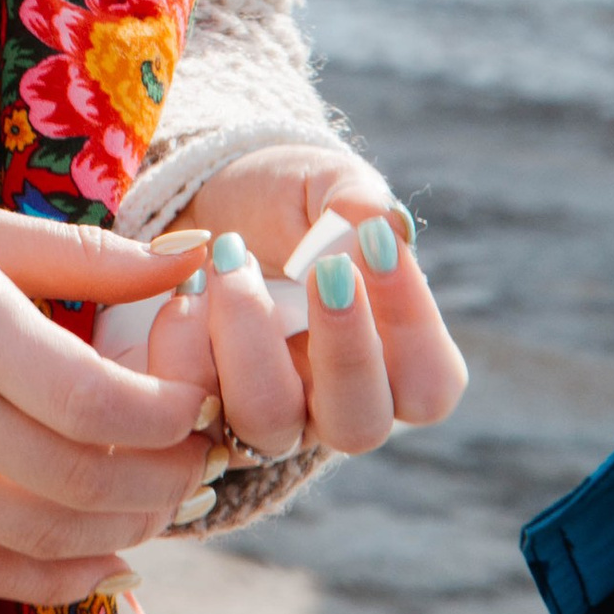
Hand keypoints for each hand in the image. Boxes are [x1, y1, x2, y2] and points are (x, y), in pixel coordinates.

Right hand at [0, 182, 217, 600]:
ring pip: (35, 537)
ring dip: (121, 532)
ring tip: (158, 502)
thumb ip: (87, 256)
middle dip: (162, 479)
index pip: (87, 398)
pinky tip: (102, 561)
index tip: (197, 403)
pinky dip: (54, 579)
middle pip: (75, 478)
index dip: (164, 416)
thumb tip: (197, 261)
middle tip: (199, 458)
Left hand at [164, 143, 466, 463]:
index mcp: (391, 365)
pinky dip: (184, 340)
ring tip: (231, 255)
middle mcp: (332, 408)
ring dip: (247, 334)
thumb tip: (386, 229)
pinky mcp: (197, 417)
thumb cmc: (284, 205)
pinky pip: (190, 409)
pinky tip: (190, 282)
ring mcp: (266, 421)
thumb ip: (357, 204)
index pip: (428, 385)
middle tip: (323, 268)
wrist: (199, 212)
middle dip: (343, 347)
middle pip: (359, 427)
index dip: (413, 325)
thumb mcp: (325, 186)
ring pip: (267, 422)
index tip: (378, 243)